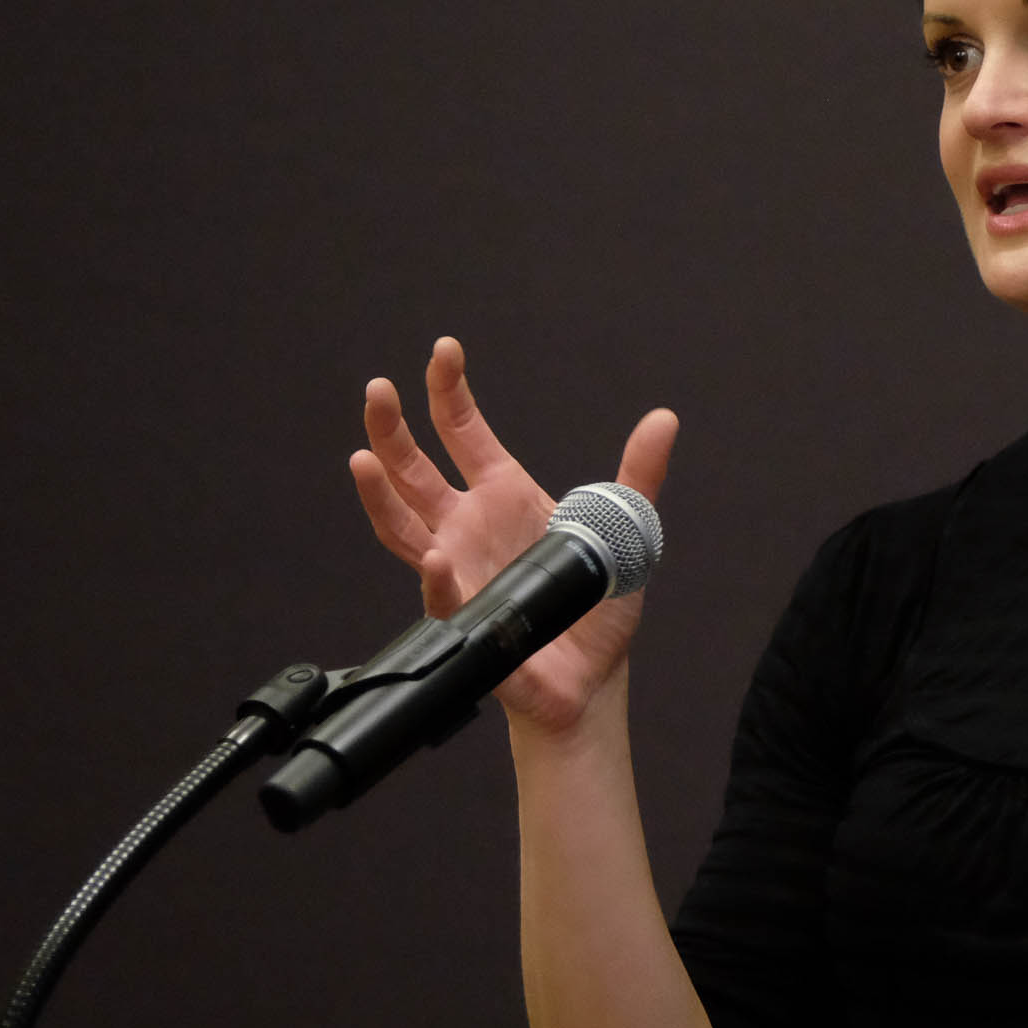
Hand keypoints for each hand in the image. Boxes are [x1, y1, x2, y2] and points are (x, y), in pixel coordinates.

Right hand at [349, 337, 677, 734]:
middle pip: (413, 471)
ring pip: (402, 527)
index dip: (448, 391)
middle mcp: (469, 527)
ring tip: (362, 458)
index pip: (462, 432)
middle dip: (391, 429)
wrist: (591, 676)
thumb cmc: (597, 605)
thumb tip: (664, 419)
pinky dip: (437, 579)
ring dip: (380, 494)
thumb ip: (639, 476)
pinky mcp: (467, 618)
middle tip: (377, 389)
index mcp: (504, 494)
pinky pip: (442, 597)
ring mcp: (459, 571)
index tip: (443, 351)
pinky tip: (438, 558)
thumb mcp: (627, 530)